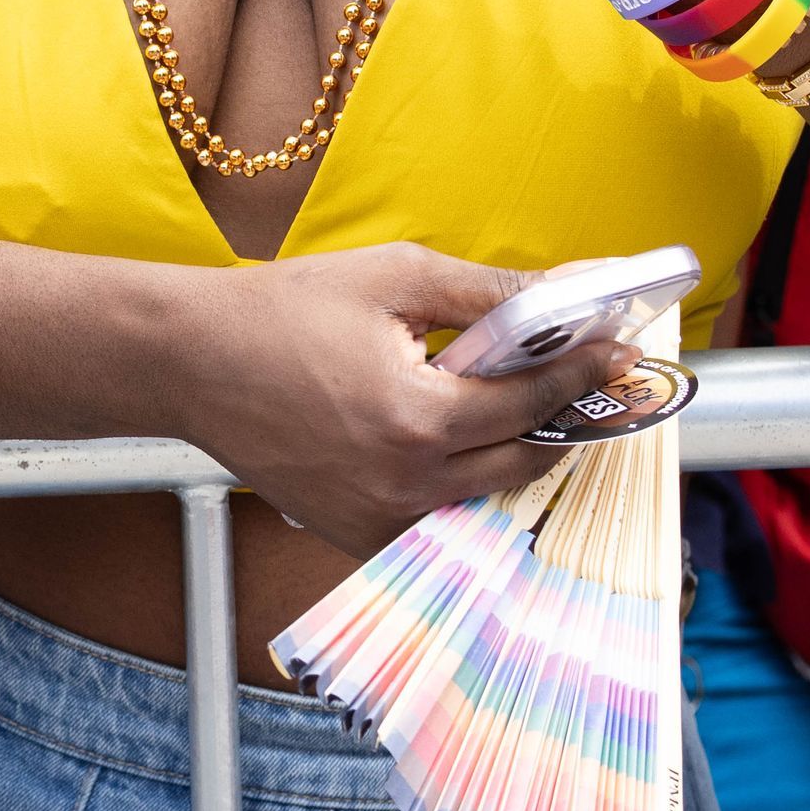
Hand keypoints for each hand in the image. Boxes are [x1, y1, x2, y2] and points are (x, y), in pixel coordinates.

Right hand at [174, 241, 629, 558]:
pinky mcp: (354, 534)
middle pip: (522, 461)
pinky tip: (457, 438)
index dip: (583, 371)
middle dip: (560, 417)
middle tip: (582, 377)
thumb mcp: (393, 277)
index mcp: (418, 417)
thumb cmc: (283, 309)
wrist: (191, 361)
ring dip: (513, 453)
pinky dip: (460, 482)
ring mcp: (377, 519)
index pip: (532, 400)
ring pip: (484, 497)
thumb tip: (564, 290)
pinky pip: (435, 518)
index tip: (618, 349)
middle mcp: (404, 483)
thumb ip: (486, 291)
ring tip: (520, 402)